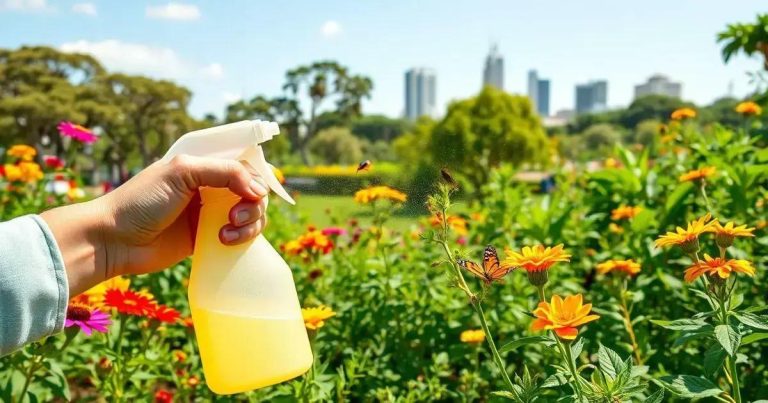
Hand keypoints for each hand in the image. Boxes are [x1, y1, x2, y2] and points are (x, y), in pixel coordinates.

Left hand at [42, 155, 267, 295]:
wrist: (114, 241)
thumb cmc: (141, 201)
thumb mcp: (182, 173)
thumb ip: (224, 172)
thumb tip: (260, 190)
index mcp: (204, 167)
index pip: (245, 166)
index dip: (256, 178)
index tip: (252, 192)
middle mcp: (211, 189)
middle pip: (255, 192)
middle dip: (253, 205)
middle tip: (234, 216)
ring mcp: (211, 215)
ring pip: (253, 216)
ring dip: (250, 224)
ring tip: (227, 233)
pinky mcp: (209, 240)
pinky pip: (241, 237)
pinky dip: (242, 239)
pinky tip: (223, 241)